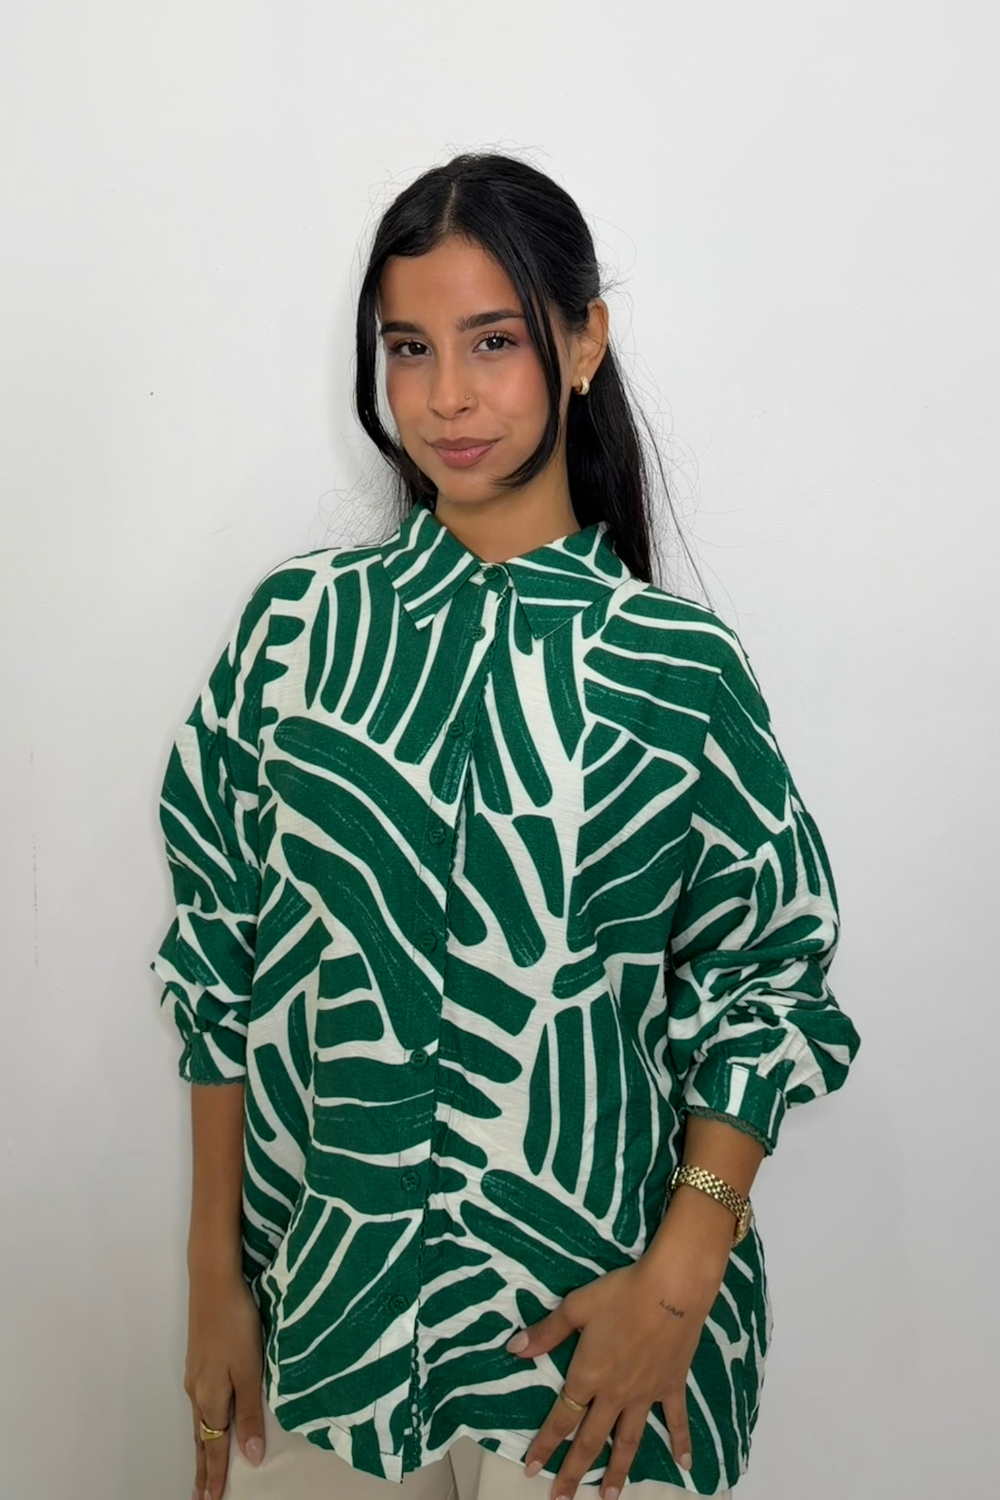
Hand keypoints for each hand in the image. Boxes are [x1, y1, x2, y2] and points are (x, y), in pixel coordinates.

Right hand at [184, 1267, 265, 1499]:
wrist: (213, 1283)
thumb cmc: (236, 1325)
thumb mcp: (250, 1369)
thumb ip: (251, 1412)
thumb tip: (251, 1456)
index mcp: (211, 1398)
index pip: (214, 1446)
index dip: (215, 1474)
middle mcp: (198, 1392)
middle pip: (201, 1439)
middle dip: (202, 1470)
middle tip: (200, 1497)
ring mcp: (195, 1375)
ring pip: (199, 1422)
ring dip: (202, 1448)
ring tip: (203, 1471)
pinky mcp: (198, 1360)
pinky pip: (199, 1405)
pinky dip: (203, 1425)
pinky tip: (207, 1424)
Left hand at [507, 1242, 728, 1499]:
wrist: (671, 1290)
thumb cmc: (620, 1294)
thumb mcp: (576, 1307)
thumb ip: (547, 1332)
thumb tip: (514, 1348)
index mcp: (588, 1376)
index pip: (562, 1419)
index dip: (545, 1445)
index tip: (531, 1468)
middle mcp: (615, 1394)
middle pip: (591, 1440)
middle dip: (574, 1472)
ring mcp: (645, 1394)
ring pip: (629, 1441)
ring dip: (618, 1471)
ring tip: (609, 1498)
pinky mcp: (671, 1386)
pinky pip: (676, 1420)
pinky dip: (680, 1442)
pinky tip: (684, 1465)